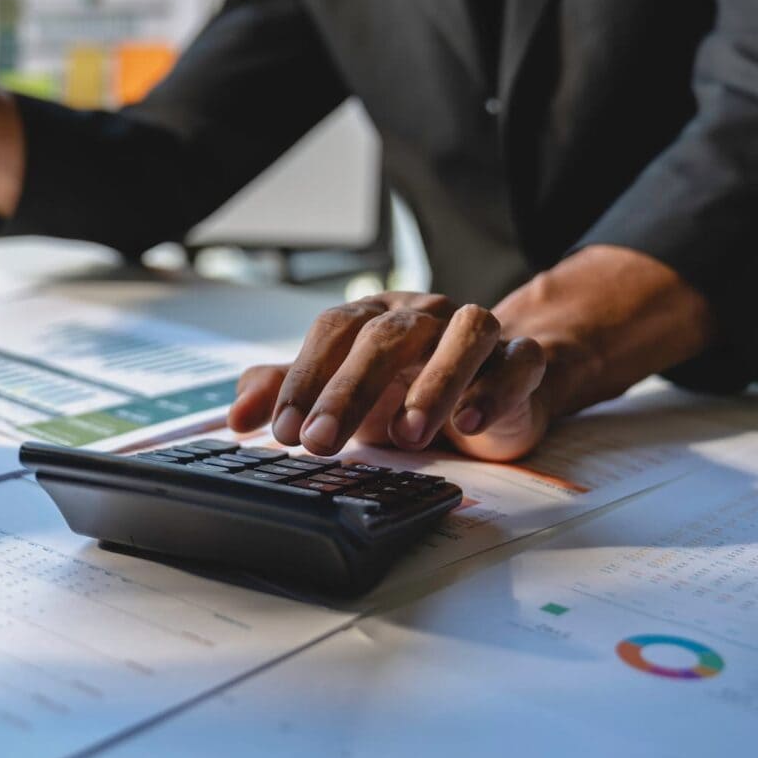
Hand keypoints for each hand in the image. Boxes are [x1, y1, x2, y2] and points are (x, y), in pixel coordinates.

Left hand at [227, 293, 550, 461]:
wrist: (491, 389)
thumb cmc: (404, 389)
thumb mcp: (340, 394)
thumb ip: (287, 394)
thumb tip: (235, 416)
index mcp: (375, 317)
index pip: (334, 330)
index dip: (306, 377)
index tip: (283, 431)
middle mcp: (425, 315)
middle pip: (387, 336)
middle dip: (349, 390)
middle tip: (320, 442)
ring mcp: (477, 333)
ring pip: (462, 338)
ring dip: (432, 383)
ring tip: (403, 435)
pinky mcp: (522, 361)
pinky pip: (517, 362)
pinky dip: (496, 389)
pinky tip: (470, 422)